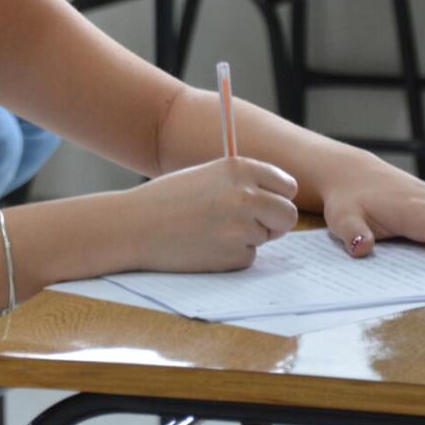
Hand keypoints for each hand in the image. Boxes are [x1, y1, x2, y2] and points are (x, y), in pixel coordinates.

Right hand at [121, 157, 299, 272]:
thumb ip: (243, 183)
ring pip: (267, 237)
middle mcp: (246, 195)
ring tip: (211, 230)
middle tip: (253, 225)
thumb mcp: (208, 175)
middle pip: (288, 215)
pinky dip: (232, 255)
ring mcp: (241, 227)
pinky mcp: (233, 255)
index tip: (268, 204)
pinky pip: (248, 257)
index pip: (287, 186)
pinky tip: (205, 245)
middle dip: (276, 223)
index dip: (278, 197)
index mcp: (240, 168)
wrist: (135, 225)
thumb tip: (277, 200)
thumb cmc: (168, 199)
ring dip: (247, 238)